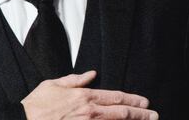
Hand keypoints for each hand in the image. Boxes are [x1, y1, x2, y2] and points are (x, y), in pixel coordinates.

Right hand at [21, 71, 158, 119]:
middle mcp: (89, 112)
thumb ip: (75, 79)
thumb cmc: (35, 105)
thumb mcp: (53, 84)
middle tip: (153, 115)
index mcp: (84, 97)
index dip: (133, 100)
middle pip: (121, 113)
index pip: (116, 97)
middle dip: (140, 114)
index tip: (145, 102)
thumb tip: (91, 74)